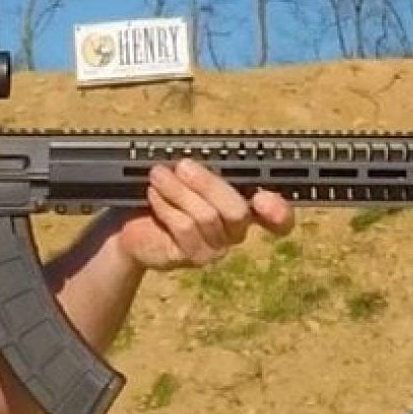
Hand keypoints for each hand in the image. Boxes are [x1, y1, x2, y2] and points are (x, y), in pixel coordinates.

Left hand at [114, 158, 293, 270]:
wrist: (133, 223)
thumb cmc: (166, 193)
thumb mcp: (187, 176)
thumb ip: (202, 168)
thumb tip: (200, 157)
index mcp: (245, 204)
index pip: (279, 217)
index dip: (279, 211)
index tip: (263, 198)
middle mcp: (236, 230)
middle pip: (238, 212)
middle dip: (209, 185)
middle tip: (183, 166)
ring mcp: (217, 247)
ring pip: (206, 218)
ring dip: (178, 191)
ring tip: (157, 175)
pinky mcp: (194, 257)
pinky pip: (184, 229)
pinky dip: (166, 207)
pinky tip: (153, 195)